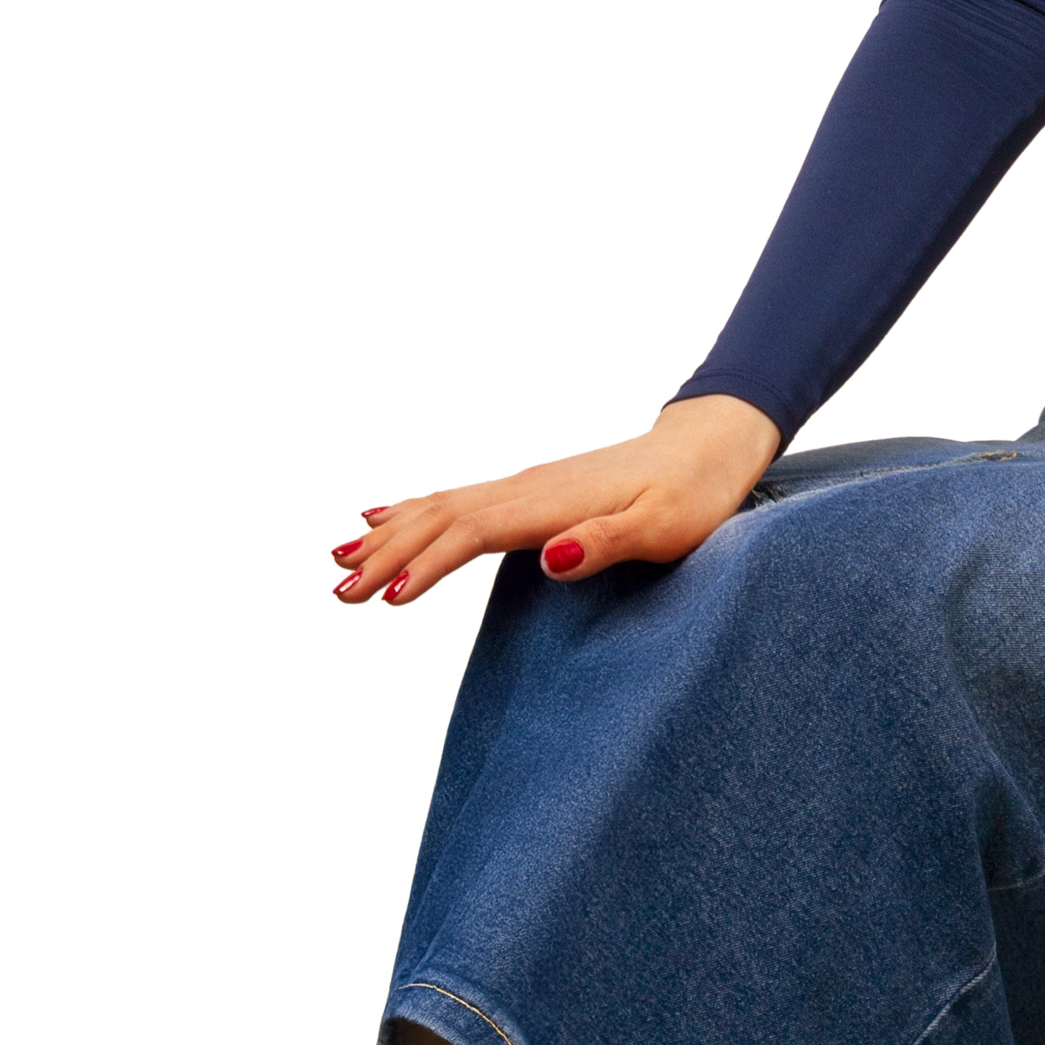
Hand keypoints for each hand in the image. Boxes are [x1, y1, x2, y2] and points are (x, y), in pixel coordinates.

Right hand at [329, 396, 785, 608]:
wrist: (708, 446)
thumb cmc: (693, 496)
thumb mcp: (665, 530)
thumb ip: (605, 543)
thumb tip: (548, 559)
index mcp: (550, 504)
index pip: (470, 533)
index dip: (425, 564)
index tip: (386, 598)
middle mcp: (526, 489)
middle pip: (438, 518)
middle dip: (385, 553)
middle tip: (338, 592)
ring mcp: (524, 486)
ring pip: (439, 506)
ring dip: (387, 533)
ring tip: (336, 560)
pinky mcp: (529, 490)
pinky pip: (455, 500)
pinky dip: (410, 510)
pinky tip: (380, 516)